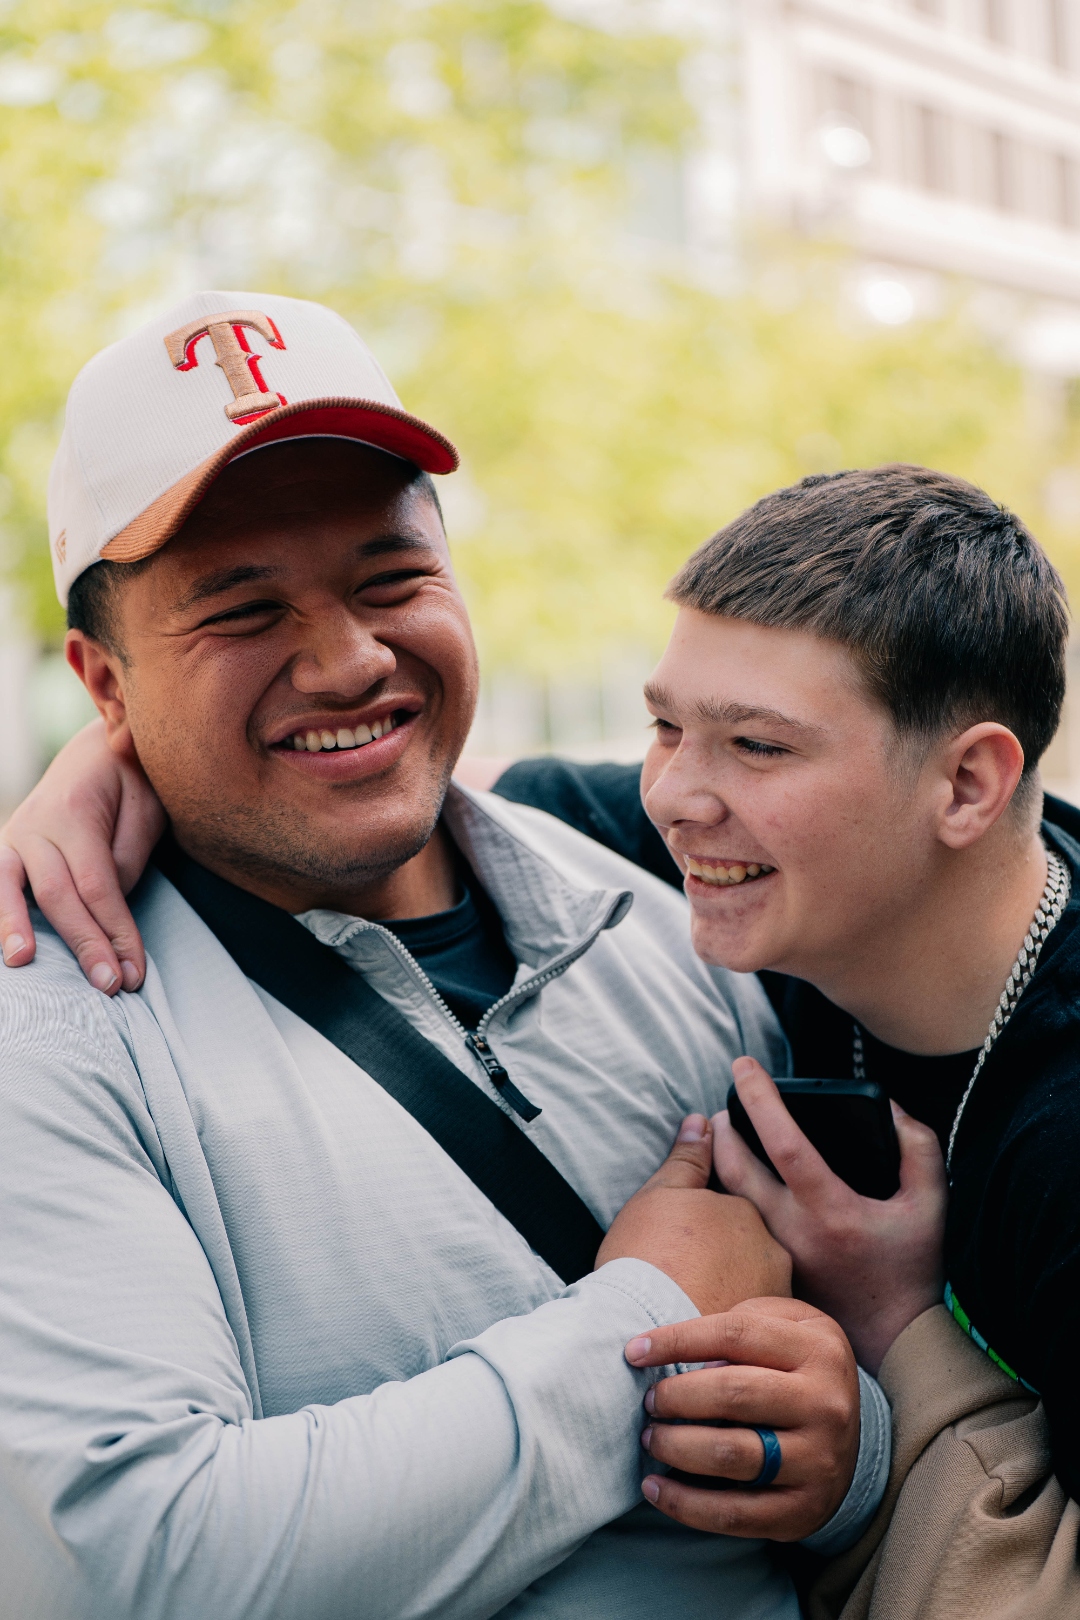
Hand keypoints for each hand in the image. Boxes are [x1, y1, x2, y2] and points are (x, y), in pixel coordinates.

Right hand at [0, 719, 162, 993]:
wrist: (99, 748)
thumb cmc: (131, 784)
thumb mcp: (144, 813)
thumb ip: (123, 860)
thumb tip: (105, 910)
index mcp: (75, 811)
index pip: (97, 884)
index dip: (116, 930)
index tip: (134, 971)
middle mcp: (35, 822)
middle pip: (58, 894)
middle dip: (85, 943)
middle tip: (110, 985)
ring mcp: (14, 834)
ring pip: (9, 886)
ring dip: (15, 927)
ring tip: (24, 961)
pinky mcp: (5, 848)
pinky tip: (4, 940)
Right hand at [595, 1115, 791, 1315]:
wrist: (644, 1329)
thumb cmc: (646, 1258)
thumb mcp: (658, 1196)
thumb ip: (688, 1159)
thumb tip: (704, 1122)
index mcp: (743, 1209)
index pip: (728, 1208)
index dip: (699, 1226)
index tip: (678, 1244)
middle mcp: (769, 1248)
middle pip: (746, 1246)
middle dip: (721, 1257)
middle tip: (682, 1275)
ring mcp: (772, 1294)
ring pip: (751, 1283)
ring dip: (728, 1288)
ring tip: (689, 1303)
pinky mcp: (765, 1336)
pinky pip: (749, 1319)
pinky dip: (731, 1317)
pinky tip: (704, 1324)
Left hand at [624, 1298, 859, 1539]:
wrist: (854, 1435)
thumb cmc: (796, 1368)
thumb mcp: (785, 1326)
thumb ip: (738, 1326)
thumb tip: (675, 1355)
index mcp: (818, 1350)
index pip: (734, 1335)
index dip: (677, 1340)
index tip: (634, 1352)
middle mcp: (825, 1405)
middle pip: (732, 1394)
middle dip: (675, 1397)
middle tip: (649, 1402)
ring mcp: (818, 1461)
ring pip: (730, 1455)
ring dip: (675, 1447)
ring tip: (650, 1439)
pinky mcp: (803, 1510)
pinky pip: (734, 1513)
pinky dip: (685, 1504)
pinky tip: (654, 1488)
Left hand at [713, 1058, 945, 1371]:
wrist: (897, 1338)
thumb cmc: (913, 1268)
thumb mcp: (932, 1202)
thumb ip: (918, 1146)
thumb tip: (890, 1109)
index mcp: (831, 1209)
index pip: (783, 1141)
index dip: (761, 1098)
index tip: (744, 1065)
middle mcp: (794, 1231)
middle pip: (735, 1168)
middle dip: (722, 1128)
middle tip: (723, 1105)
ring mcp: (776, 1254)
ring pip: (730, 1198)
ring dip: (720, 1160)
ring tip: (723, 1134)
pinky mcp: (768, 1270)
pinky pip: (738, 1225)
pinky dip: (731, 1196)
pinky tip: (735, 1180)